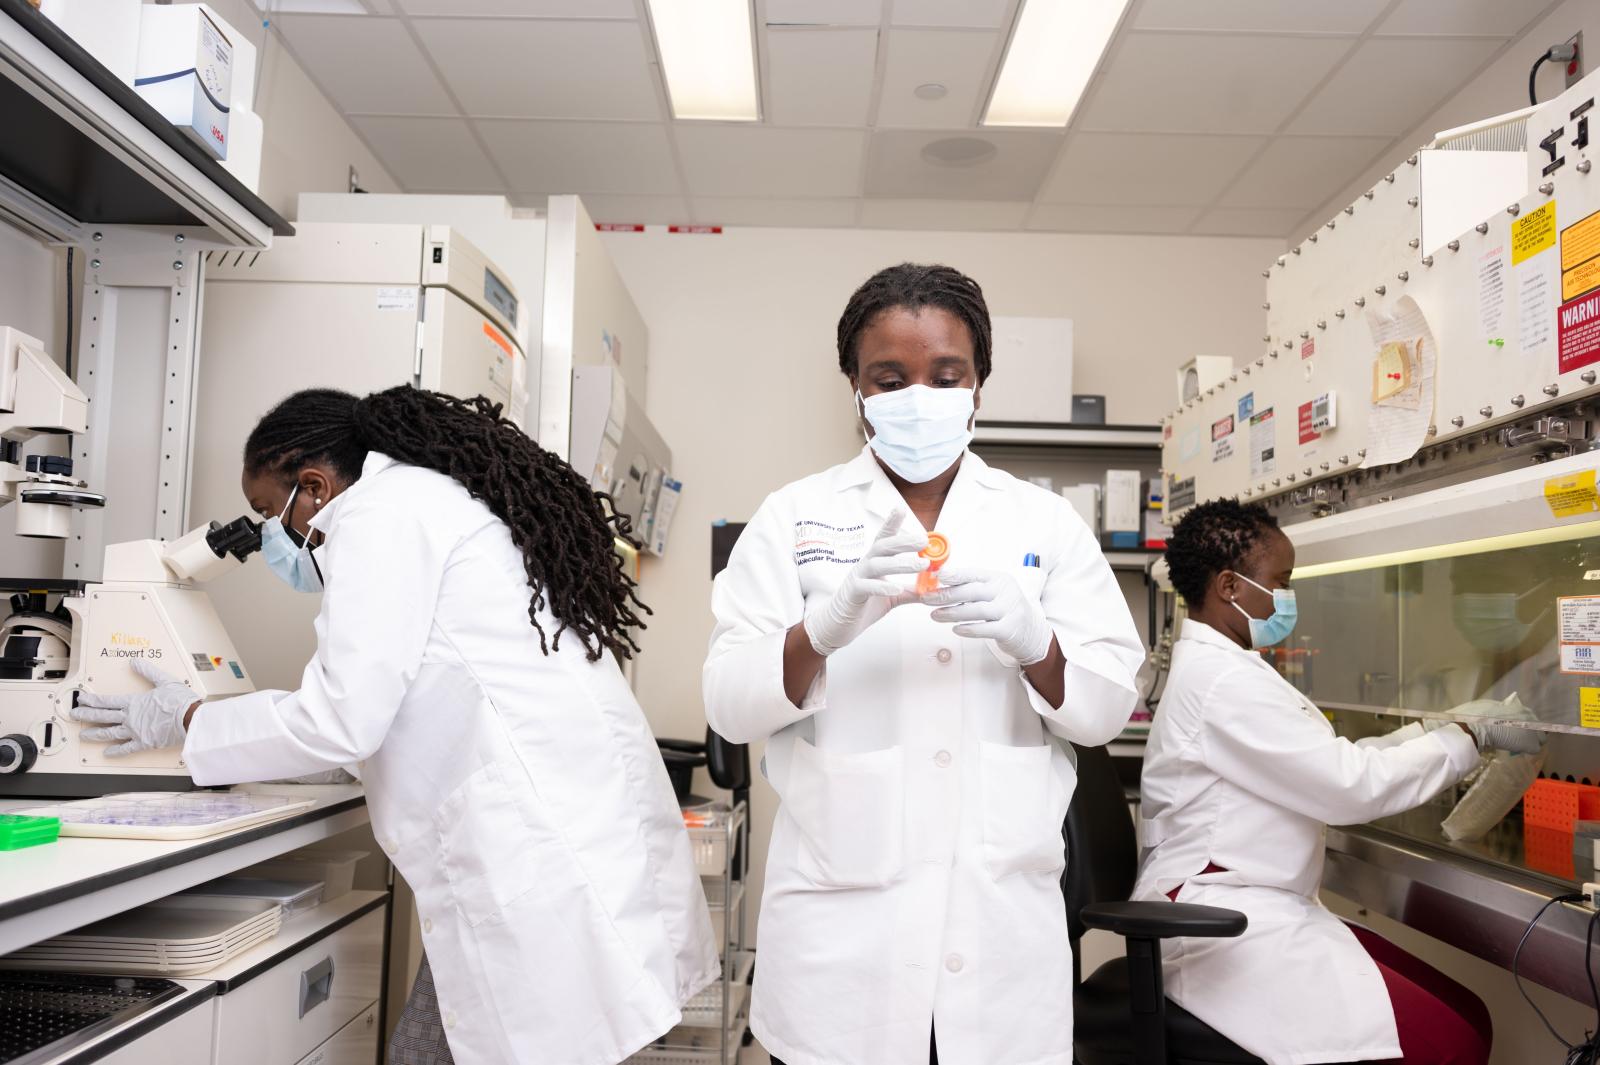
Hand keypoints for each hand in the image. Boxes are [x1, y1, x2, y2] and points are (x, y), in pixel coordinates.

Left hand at [71, 660, 195, 756]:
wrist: (191, 718)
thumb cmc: (180, 701)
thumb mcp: (165, 680)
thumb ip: (148, 672)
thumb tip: (135, 663)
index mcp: (134, 702)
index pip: (106, 701)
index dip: (91, 700)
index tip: (81, 700)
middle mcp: (130, 717)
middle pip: (102, 716)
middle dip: (86, 715)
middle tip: (74, 714)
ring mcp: (135, 731)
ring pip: (109, 733)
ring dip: (94, 734)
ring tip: (83, 735)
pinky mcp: (144, 743)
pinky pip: (126, 748)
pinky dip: (116, 751)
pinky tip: (107, 752)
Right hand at [803, 509, 927, 656]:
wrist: (836, 625)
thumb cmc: (862, 606)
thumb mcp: (891, 598)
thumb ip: (909, 591)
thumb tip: (931, 589)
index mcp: (874, 563)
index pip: (884, 539)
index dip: (891, 524)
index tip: (900, 509)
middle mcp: (864, 566)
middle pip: (883, 547)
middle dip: (903, 541)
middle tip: (923, 539)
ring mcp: (857, 579)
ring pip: (877, 565)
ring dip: (900, 564)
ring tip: (921, 564)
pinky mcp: (851, 594)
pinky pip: (866, 587)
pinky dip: (881, 587)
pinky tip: (897, 589)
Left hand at [924, 568, 1053, 666]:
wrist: (1031, 631)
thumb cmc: (1004, 609)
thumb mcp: (992, 592)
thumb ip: (970, 588)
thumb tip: (939, 584)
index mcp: (998, 579)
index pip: (974, 574)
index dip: (955, 574)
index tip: (938, 575)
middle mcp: (1005, 592)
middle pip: (972, 592)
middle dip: (946, 595)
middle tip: (927, 599)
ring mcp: (1009, 610)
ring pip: (976, 610)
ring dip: (952, 613)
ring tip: (935, 615)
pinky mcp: (1010, 629)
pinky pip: (985, 629)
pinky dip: (968, 629)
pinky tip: (955, 629)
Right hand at [1434, 693, 1542, 754]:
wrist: (1475, 729)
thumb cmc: (1477, 716)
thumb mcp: (1490, 706)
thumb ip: (1502, 709)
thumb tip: (1504, 711)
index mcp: (1519, 708)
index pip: (1530, 716)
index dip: (1524, 722)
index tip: (1517, 726)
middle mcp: (1529, 718)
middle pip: (1539, 727)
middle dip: (1531, 732)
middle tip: (1519, 736)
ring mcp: (1532, 731)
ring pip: (1540, 739)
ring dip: (1532, 741)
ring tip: (1519, 744)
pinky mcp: (1530, 744)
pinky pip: (1535, 749)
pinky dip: (1528, 749)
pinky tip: (1518, 749)